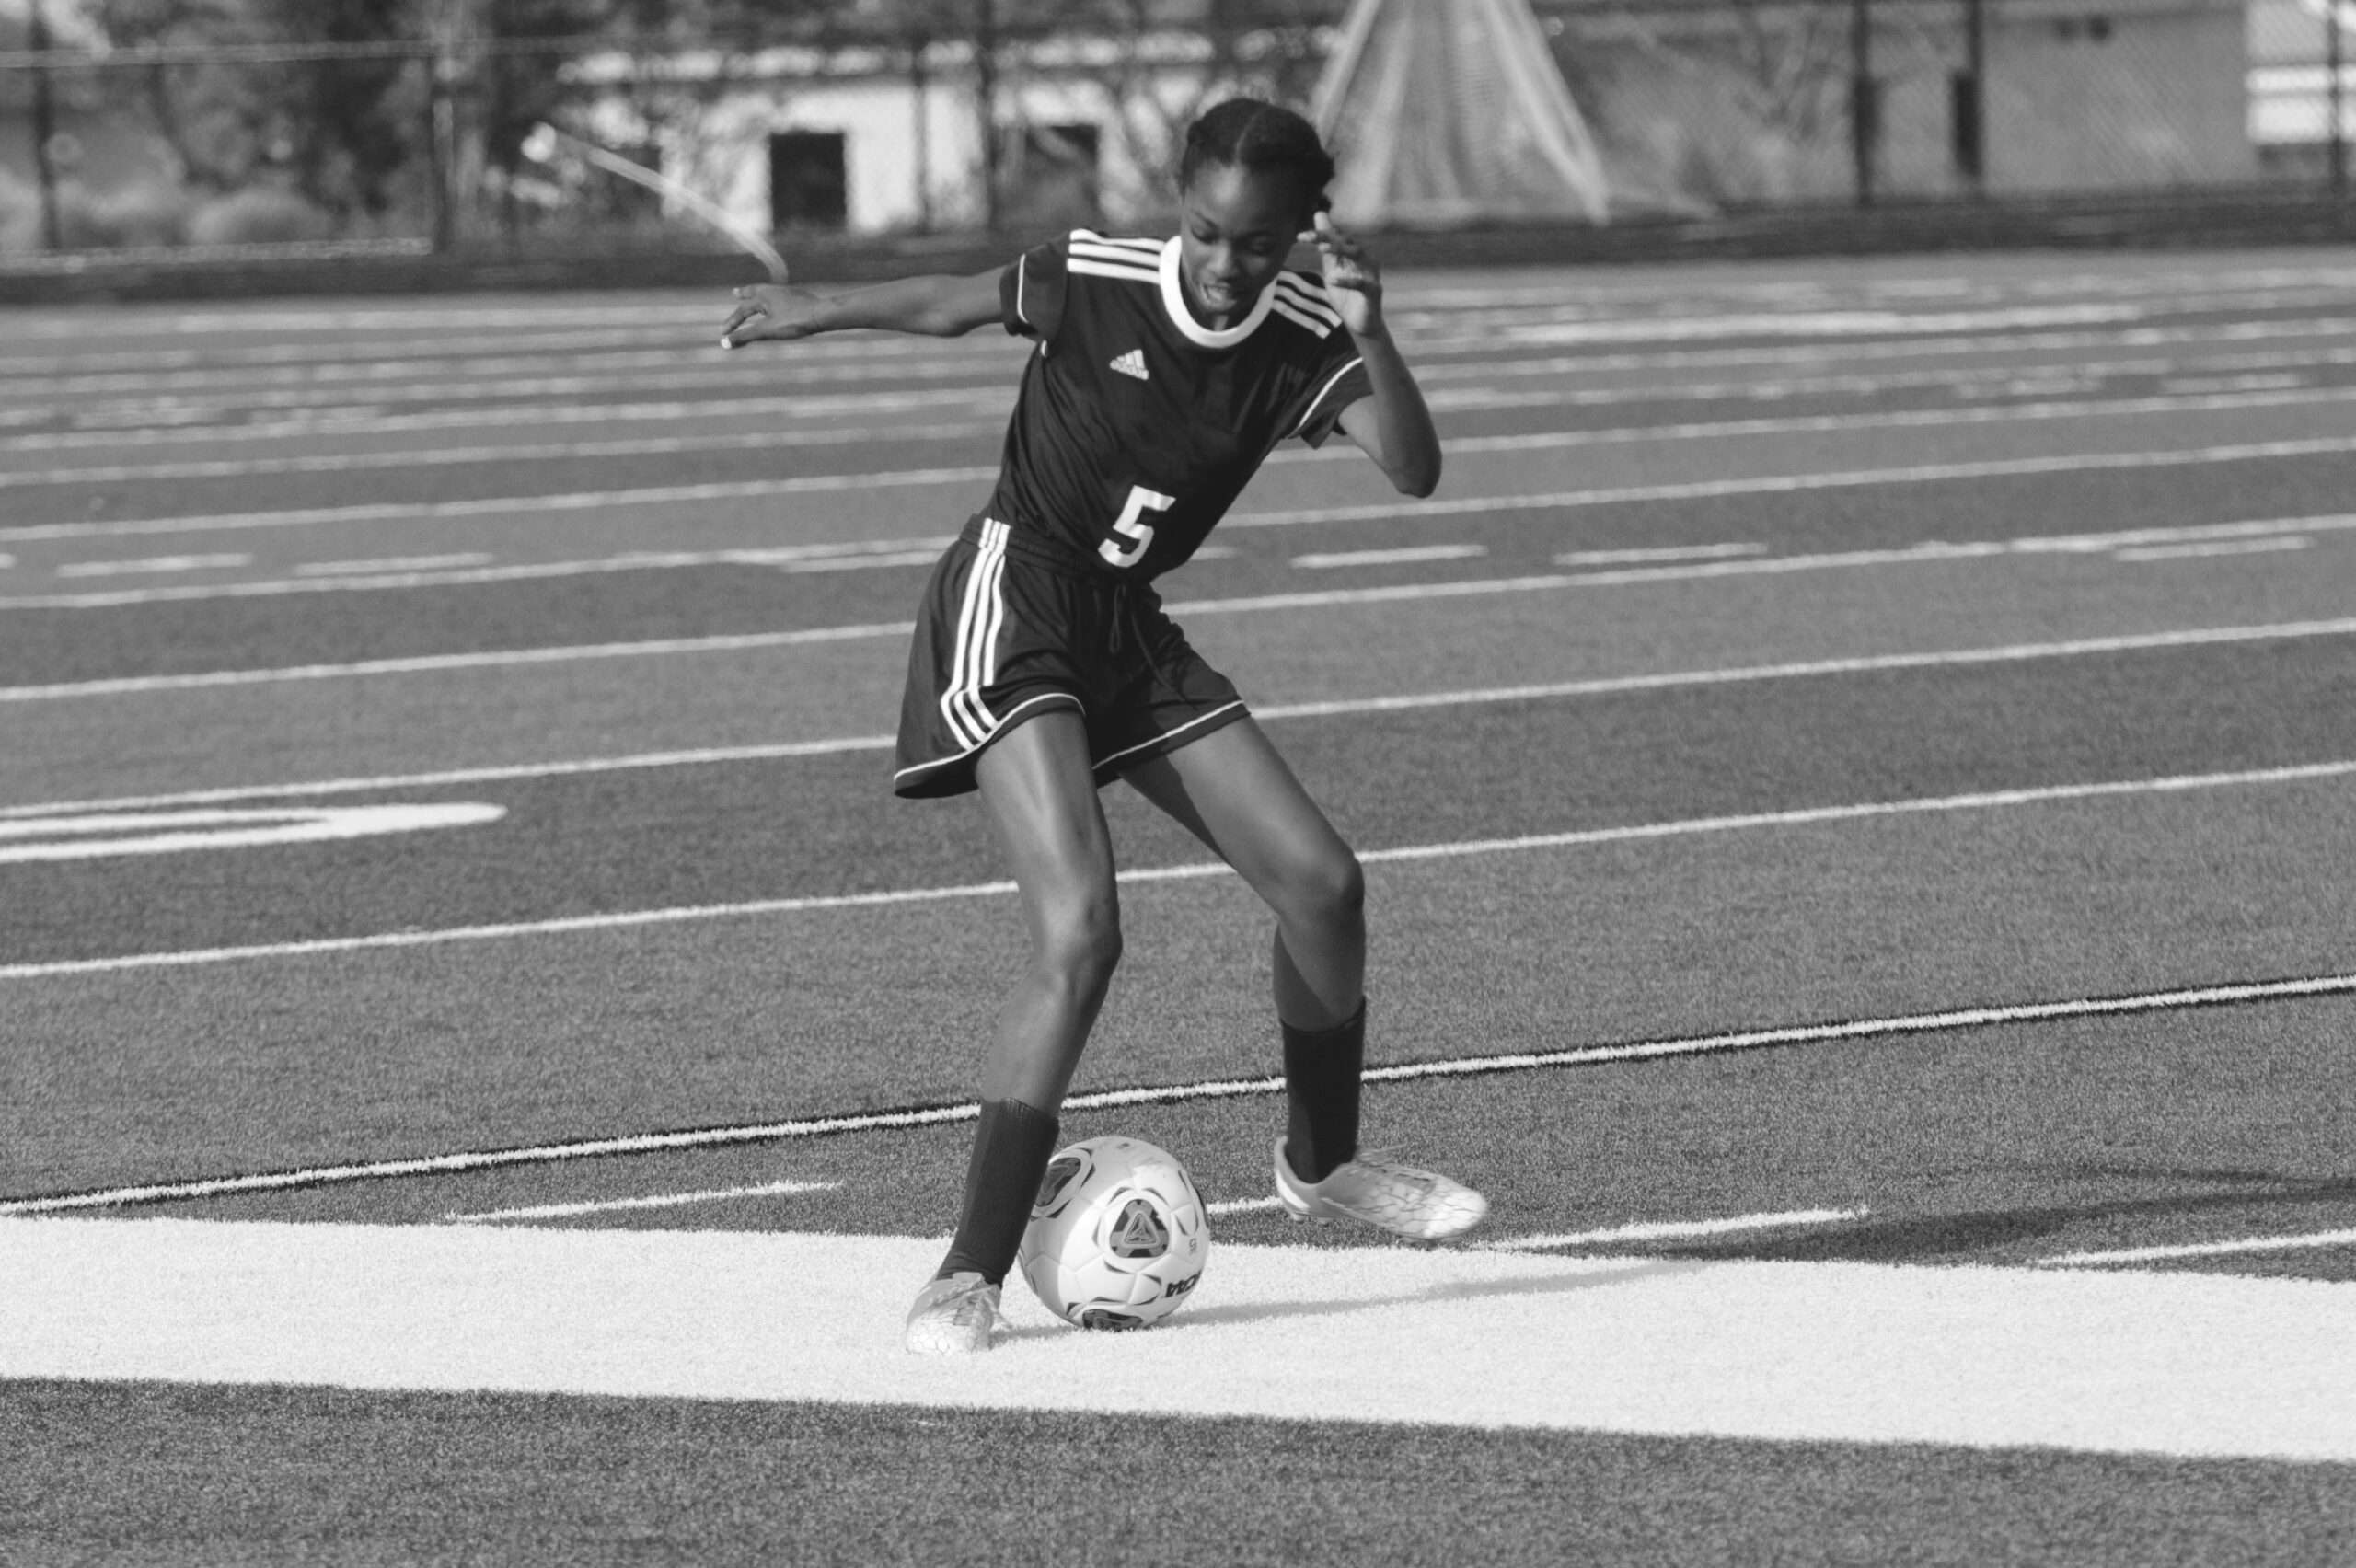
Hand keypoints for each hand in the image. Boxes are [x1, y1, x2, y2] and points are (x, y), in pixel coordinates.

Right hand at [718, 276, 825, 347]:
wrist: (822, 314)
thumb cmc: (794, 322)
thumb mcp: (767, 330)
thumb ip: (746, 336)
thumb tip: (724, 343)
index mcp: (763, 296)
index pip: (743, 311)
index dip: (732, 323)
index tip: (723, 333)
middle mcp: (773, 290)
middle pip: (754, 291)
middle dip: (744, 294)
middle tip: (735, 293)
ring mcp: (787, 292)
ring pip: (768, 292)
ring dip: (759, 295)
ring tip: (755, 296)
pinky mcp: (798, 297)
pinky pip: (780, 296)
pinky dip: (773, 299)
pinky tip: (779, 303)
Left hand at [1301, 211, 1383, 337]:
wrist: (1359, 324)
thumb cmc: (1346, 295)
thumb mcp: (1331, 268)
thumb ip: (1326, 246)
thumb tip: (1319, 214)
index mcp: (1354, 254)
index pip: (1337, 238)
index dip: (1319, 234)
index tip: (1299, 237)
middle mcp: (1364, 260)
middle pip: (1347, 241)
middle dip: (1327, 237)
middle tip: (1308, 237)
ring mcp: (1371, 274)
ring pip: (1358, 254)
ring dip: (1340, 249)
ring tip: (1321, 249)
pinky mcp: (1374, 291)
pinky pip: (1362, 283)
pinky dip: (1347, 281)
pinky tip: (1331, 280)